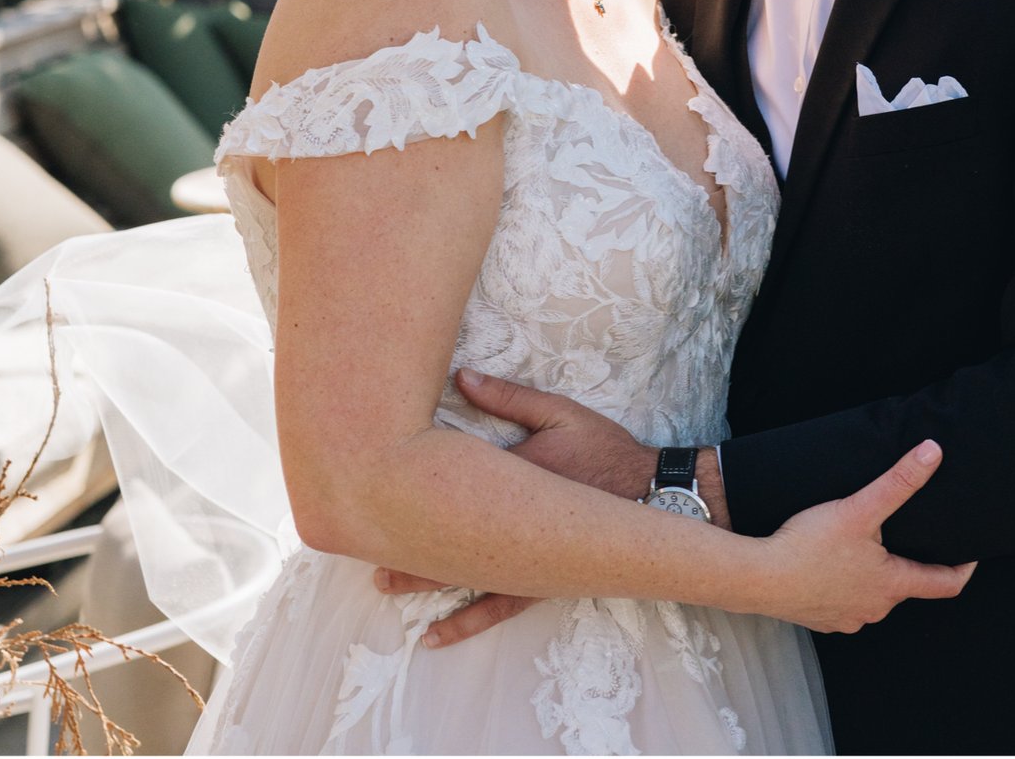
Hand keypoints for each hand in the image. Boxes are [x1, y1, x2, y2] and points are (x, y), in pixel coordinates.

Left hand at [371, 368, 648, 645]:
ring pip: (461, 575)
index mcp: (510, 480)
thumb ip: (509, 398)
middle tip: (359, 542)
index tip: (368, 476)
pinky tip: (435, 637)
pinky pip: (495, 608)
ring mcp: (524, 560)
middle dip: (401, 537)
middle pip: (445, 534)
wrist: (655, 499)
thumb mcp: (560, 415)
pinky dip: (464, 622)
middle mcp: (512, 528)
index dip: (407, 478)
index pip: (448, 478)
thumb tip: (460, 376)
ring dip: (421, 580)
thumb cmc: (606, 452)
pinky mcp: (538, 580)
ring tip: (383, 585)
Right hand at [759, 440, 976, 633]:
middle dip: (899, 566)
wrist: (759, 577)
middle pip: (902, 588)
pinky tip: (822, 571)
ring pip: (870, 597)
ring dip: (867, 579)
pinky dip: (838, 590)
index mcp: (892, 585)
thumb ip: (898, 482)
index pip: (945, 583)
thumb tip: (933, 453)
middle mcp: (876, 608)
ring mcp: (848, 618)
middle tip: (888, 541)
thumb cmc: (809, 546)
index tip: (968, 557)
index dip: (962, 569)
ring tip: (850, 552)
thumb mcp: (858, 509)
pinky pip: (841, 606)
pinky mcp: (822, 621)